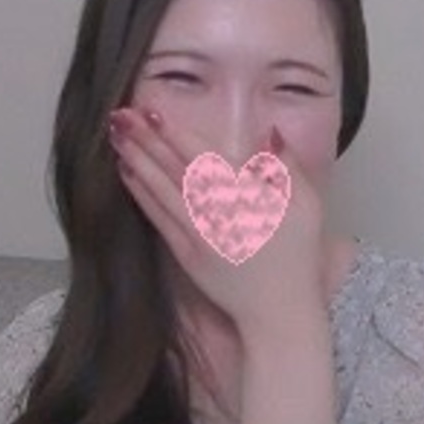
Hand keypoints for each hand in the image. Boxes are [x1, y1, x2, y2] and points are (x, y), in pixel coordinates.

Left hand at [109, 105, 325, 338]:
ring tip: (116, 136)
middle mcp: (217, 213)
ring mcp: (198, 235)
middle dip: (146, 140)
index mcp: (246, 197)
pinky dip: (142, 195)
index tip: (153, 112)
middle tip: (120, 115)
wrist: (279, 311)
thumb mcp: (308, 206)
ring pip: (162, 190)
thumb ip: (285, 167)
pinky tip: (128, 175)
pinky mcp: (187, 255)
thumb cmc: (297, 258)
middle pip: (175, 169)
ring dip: (137, 161)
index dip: (175, 133)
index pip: (203, 157)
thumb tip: (269, 134)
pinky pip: (159, 219)